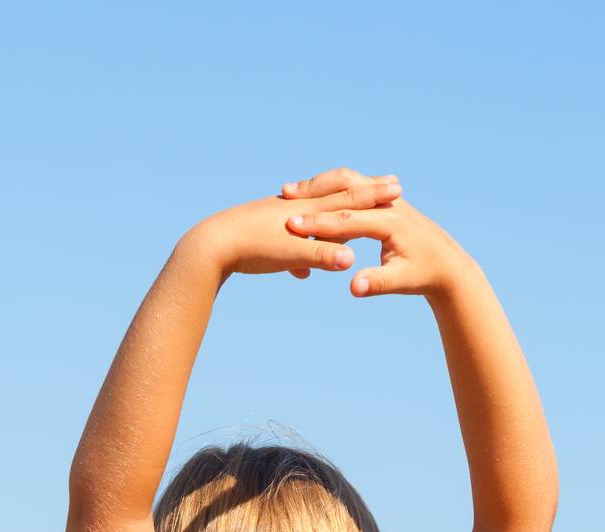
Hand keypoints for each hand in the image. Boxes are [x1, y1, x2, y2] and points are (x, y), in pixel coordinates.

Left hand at [198, 169, 401, 282]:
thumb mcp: (292, 256)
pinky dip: (299, 252)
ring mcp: (278, 218)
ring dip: (329, 225)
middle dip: (356, 198)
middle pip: (333, 200)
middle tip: (382, 186)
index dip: (373, 195)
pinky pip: (290, 241)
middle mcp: (295, 208)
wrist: (208, 248)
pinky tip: (299, 272)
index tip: (396, 190)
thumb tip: (350, 261)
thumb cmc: (251, 250)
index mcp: (306, 212)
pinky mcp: (263, 233)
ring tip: (344, 228)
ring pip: (312, 219)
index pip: (348, 200)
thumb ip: (323, 256)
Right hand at [281, 169, 473, 298]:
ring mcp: (387, 199)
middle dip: (313, 190)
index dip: (317, 224)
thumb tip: (353, 288)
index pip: (347, 219)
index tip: (291, 226)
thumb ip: (375, 283)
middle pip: (344, 187)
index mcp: (390, 222)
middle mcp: (388, 204)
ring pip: (347, 180)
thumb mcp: (400, 282)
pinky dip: (330, 187)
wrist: (449, 265)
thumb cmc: (424, 275)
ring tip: (291, 190)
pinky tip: (311, 196)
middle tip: (284, 193)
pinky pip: (352, 185)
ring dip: (319, 183)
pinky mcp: (385, 201)